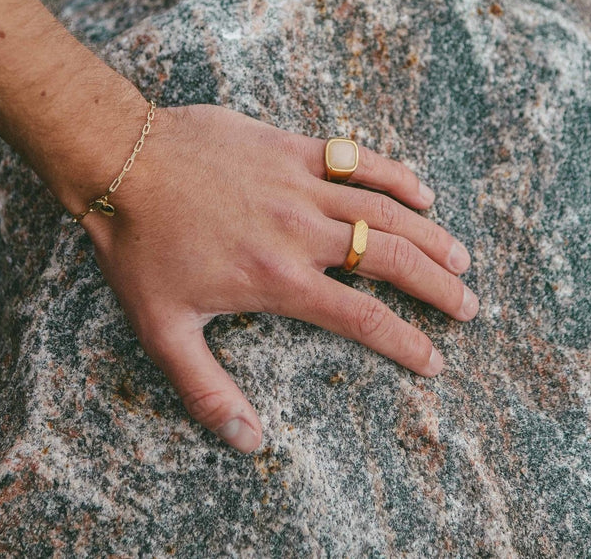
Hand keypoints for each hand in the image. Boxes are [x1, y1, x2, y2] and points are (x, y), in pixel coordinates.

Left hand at [79, 104, 478, 452]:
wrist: (121, 163)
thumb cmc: (140, 249)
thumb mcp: (164, 332)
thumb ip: (207, 391)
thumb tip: (249, 442)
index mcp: (278, 279)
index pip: (362, 317)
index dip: (406, 342)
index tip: (434, 359)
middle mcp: (300, 232)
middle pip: (391, 260)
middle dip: (438, 287)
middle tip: (469, 305)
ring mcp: (299, 185)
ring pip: (385, 210)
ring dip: (430, 235)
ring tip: (461, 258)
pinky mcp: (290, 148)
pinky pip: (357, 158)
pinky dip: (395, 174)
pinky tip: (423, 192)